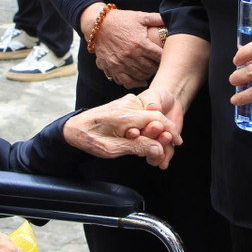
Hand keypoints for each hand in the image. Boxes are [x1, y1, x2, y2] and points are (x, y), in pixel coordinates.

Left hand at [65, 93, 181, 166]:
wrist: (74, 127)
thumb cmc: (89, 138)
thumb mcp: (111, 149)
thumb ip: (136, 147)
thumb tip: (157, 149)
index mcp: (124, 114)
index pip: (156, 118)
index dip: (170, 130)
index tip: (177, 141)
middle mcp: (128, 104)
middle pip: (156, 117)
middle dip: (164, 133)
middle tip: (166, 149)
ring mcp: (127, 102)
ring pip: (151, 116)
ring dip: (156, 132)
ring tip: (155, 147)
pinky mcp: (127, 104)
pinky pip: (143, 115)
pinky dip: (148, 127)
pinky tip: (146, 138)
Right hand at [88, 8, 163, 87]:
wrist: (99, 25)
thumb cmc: (121, 20)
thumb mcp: (139, 17)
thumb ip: (156, 18)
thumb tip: (171, 17)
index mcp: (140, 43)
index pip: (159, 56)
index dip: (165, 57)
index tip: (167, 56)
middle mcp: (131, 55)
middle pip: (151, 68)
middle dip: (157, 67)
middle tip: (161, 65)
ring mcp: (121, 63)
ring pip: (140, 76)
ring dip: (148, 75)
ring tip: (152, 71)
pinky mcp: (112, 68)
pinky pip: (126, 81)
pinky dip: (135, 84)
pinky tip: (141, 82)